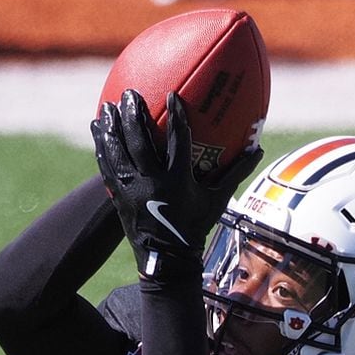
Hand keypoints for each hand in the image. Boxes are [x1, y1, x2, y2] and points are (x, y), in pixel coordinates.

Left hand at [91, 90, 262, 282]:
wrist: (167, 259)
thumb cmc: (195, 226)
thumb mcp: (217, 199)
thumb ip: (235, 172)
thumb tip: (257, 148)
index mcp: (178, 181)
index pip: (177, 142)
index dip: (175, 117)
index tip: (172, 94)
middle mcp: (153, 183)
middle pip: (140, 143)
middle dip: (133, 116)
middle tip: (130, 94)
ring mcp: (132, 191)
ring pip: (118, 153)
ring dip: (111, 128)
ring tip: (107, 106)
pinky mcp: (118, 197)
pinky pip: (107, 168)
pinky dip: (102, 147)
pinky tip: (97, 130)